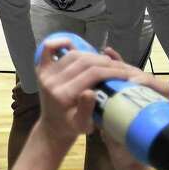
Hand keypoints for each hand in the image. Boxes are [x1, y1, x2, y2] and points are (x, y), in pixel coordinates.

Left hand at [34, 40, 168, 148]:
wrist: (53, 126)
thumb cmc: (72, 127)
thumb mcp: (83, 125)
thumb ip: (86, 109)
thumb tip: (90, 92)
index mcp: (63, 95)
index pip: (92, 74)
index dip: (112, 71)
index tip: (126, 73)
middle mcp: (52, 82)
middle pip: (84, 61)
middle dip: (105, 62)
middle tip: (119, 67)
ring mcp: (45, 74)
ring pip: (73, 55)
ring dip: (91, 54)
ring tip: (105, 62)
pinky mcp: (41, 69)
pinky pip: (47, 49)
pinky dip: (59, 43)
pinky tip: (73, 44)